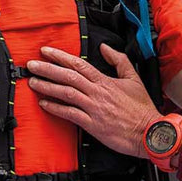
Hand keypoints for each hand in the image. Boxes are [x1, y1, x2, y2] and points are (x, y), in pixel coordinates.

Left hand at [25, 45, 159, 157]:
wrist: (149, 132)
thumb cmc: (141, 108)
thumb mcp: (134, 78)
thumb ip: (118, 60)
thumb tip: (104, 48)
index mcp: (105, 81)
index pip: (78, 64)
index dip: (60, 57)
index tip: (46, 52)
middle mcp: (97, 93)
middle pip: (68, 76)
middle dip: (47, 69)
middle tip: (32, 65)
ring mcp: (94, 108)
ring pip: (66, 93)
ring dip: (47, 87)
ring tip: (33, 82)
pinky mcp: (92, 125)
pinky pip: (70, 114)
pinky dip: (55, 108)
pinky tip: (44, 104)